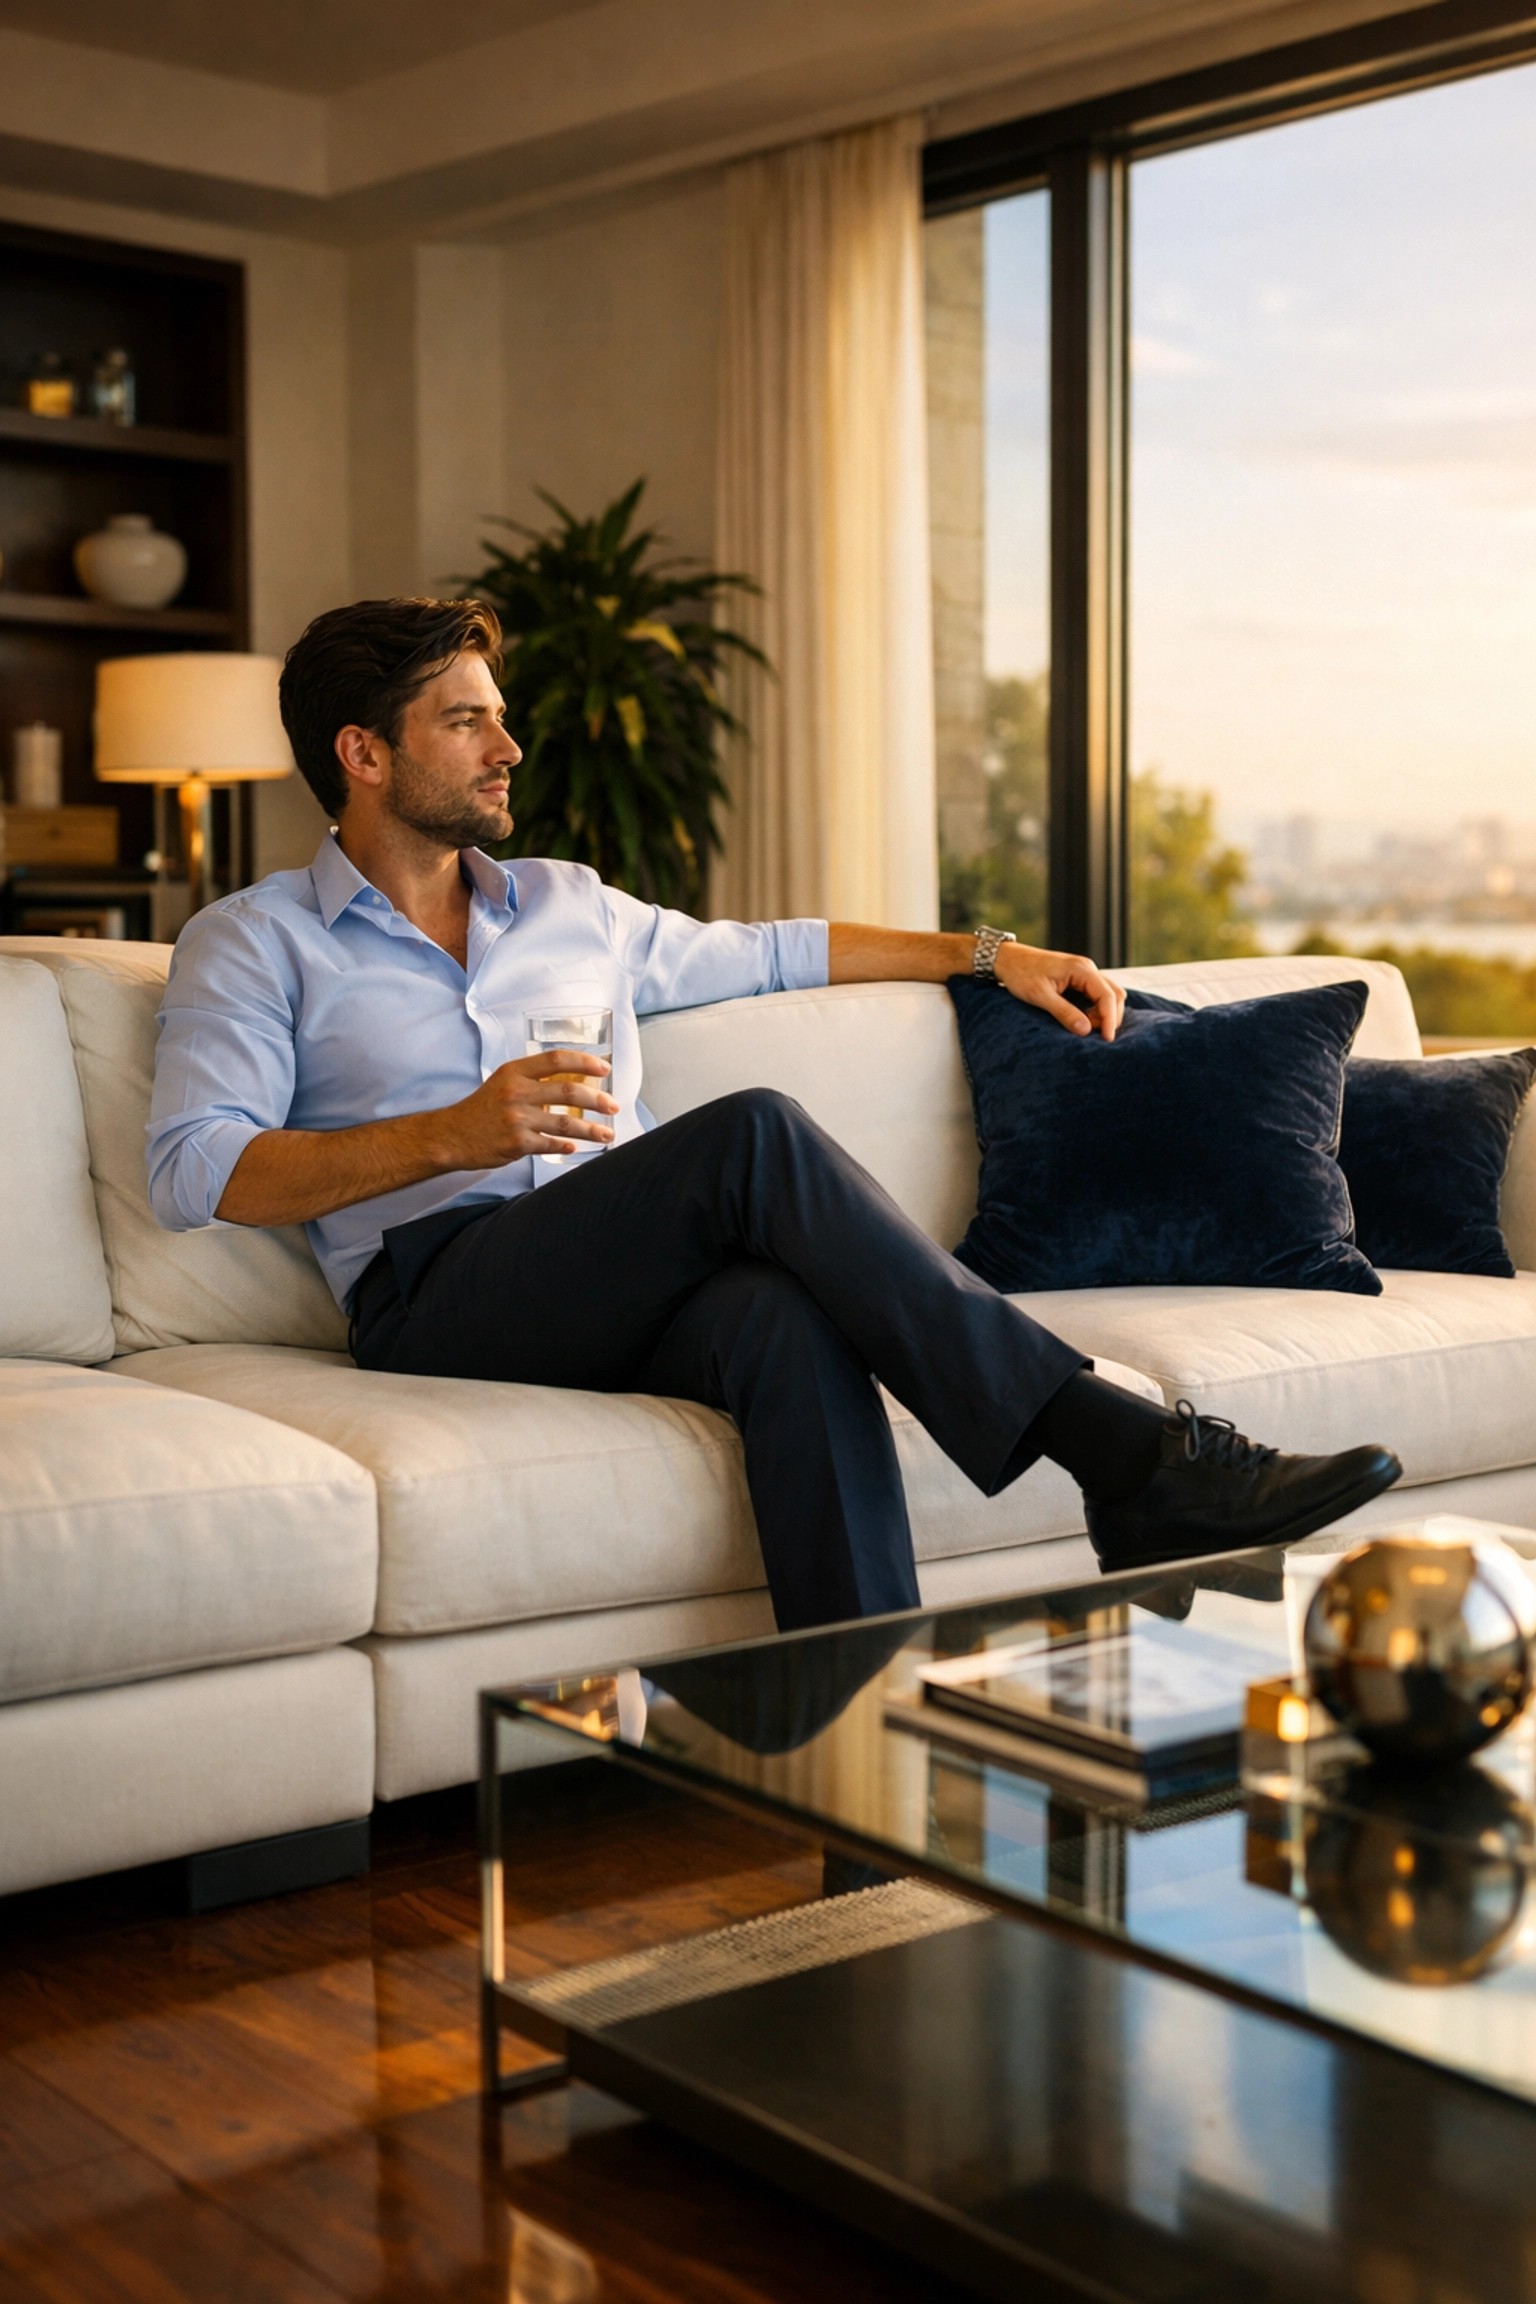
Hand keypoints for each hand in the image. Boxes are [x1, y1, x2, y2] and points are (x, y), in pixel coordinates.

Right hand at [438, 1051, 618, 1167]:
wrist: (452, 1136)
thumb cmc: (480, 1109)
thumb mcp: (502, 1082)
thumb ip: (532, 1079)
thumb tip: (571, 1082)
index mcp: (514, 1072)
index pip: (556, 1060)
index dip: (585, 1062)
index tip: (605, 1069)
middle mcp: (517, 1093)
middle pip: (569, 1092)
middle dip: (598, 1100)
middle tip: (614, 1106)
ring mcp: (517, 1119)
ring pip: (566, 1123)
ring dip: (592, 1130)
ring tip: (607, 1134)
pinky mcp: (516, 1144)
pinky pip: (550, 1144)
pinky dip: (566, 1146)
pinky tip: (576, 1147)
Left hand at [994, 941, 1124, 1040]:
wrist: (1008, 959)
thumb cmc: (1021, 974)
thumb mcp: (1040, 996)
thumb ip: (1064, 1012)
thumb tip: (1085, 1030)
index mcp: (1081, 969)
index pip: (1108, 996)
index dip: (1110, 1020)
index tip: (1107, 1039)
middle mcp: (1088, 968)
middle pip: (1115, 995)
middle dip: (1110, 1017)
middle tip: (1097, 1037)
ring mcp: (1085, 972)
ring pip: (1108, 994)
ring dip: (1105, 1014)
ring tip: (1089, 1030)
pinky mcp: (1079, 978)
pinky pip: (1097, 994)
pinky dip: (1097, 1009)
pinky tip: (1086, 1021)